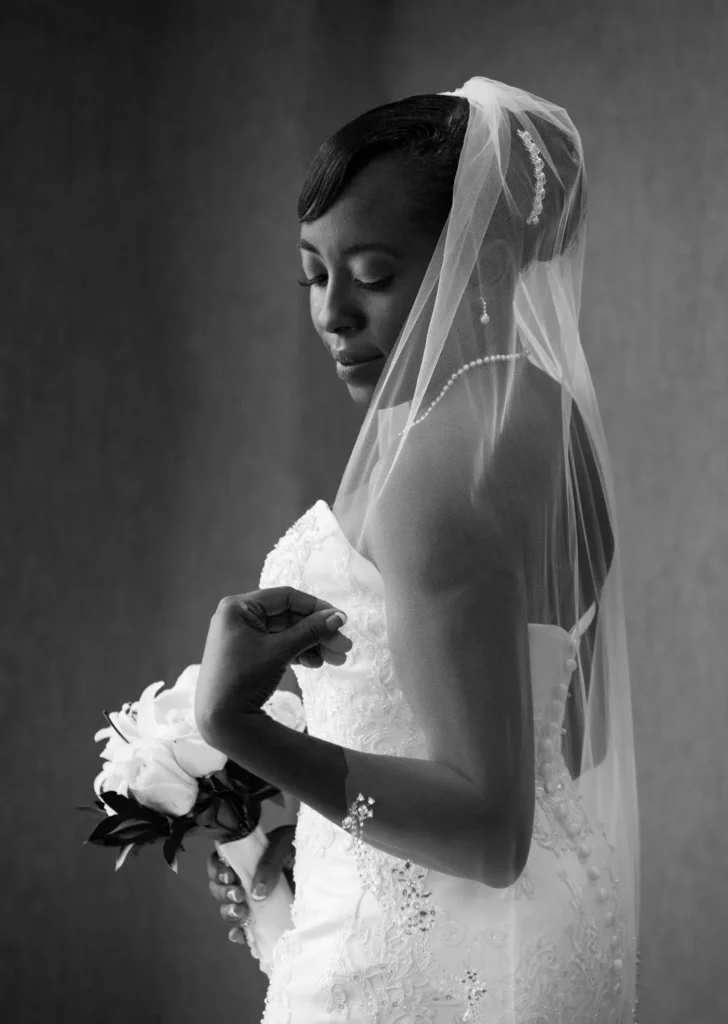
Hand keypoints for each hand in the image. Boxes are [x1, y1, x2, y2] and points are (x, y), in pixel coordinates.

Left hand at [195, 587, 350, 736]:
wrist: (220, 721)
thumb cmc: (244, 678)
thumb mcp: (279, 651)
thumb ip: (309, 631)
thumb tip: (338, 617)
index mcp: (239, 607)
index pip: (286, 598)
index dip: (316, 608)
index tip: (341, 620)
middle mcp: (239, 617)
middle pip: (289, 617)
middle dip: (317, 632)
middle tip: (344, 646)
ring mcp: (243, 637)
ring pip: (287, 634)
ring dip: (312, 645)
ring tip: (337, 660)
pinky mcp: (248, 654)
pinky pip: (279, 646)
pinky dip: (298, 654)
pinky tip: (317, 664)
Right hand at [207, 826, 295, 945]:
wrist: (327, 862)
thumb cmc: (303, 845)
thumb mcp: (285, 843)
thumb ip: (269, 862)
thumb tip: (256, 894)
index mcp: (247, 856)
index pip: (220, 862)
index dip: (217, 870)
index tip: (229, 876)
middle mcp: (247, 878)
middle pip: (220, 888)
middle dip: (222, 893)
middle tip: (238, 895)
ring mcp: (256, 900)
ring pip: (229, 909)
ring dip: (228, 912)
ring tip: (240, 912)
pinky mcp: (267, 917)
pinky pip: (247, 930)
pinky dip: (240, 934)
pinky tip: (240, 935)